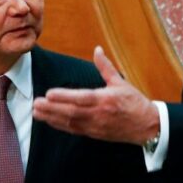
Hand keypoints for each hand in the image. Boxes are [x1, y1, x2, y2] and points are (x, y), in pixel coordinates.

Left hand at [33, 46, 158, 144]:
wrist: (146, 126)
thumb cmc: (134, 102)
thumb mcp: (121, 82)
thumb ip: (105, 66)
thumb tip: (97, 49)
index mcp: (106, 99)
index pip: (82, 98)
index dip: (65, 96)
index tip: (50, 93)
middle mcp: (99, 114)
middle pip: (72, 112)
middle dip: (52, 108)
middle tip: (36, 103)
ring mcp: (96, 126)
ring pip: (70, 123)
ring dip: (52, 118)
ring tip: (37, 112)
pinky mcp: (94, 134)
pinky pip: (74, 130)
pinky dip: (60, 125)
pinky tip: (49, 120)